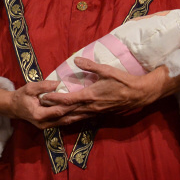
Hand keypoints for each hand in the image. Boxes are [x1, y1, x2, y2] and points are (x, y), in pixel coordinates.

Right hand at [0, 80, 93, 129]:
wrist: (13, 107)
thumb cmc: (21, 96)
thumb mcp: (30, 88)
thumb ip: (44, 86)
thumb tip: (58, 83)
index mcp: (39, 114)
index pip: (58, 111)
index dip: (70, 105)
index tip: (81, 98)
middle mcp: (44, 123)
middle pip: (65, 118)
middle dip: (78, 111)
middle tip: (91, 104)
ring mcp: (47, 127)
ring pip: (66, 122)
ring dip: (78, 116)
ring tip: (91, 110)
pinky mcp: (49, 126)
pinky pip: (63, 122)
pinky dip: (73, 118)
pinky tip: (83, 114)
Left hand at [39, 57, 179, 115]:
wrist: (139, 94)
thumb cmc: (123, 81)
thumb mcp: (107, 70)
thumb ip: (90, 66)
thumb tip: (76, 60)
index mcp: (90, 96)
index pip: (68, 99)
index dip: (55, 98)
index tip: (43, 97)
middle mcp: (91, 107)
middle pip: (68, 111)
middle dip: (53, 110)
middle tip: (39, 108)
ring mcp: (96, 112)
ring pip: (75, 117)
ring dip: (61, 117)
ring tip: (49, 117)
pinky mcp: (100, 114)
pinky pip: (83, 118)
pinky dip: (73, 119)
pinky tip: (68, 119)